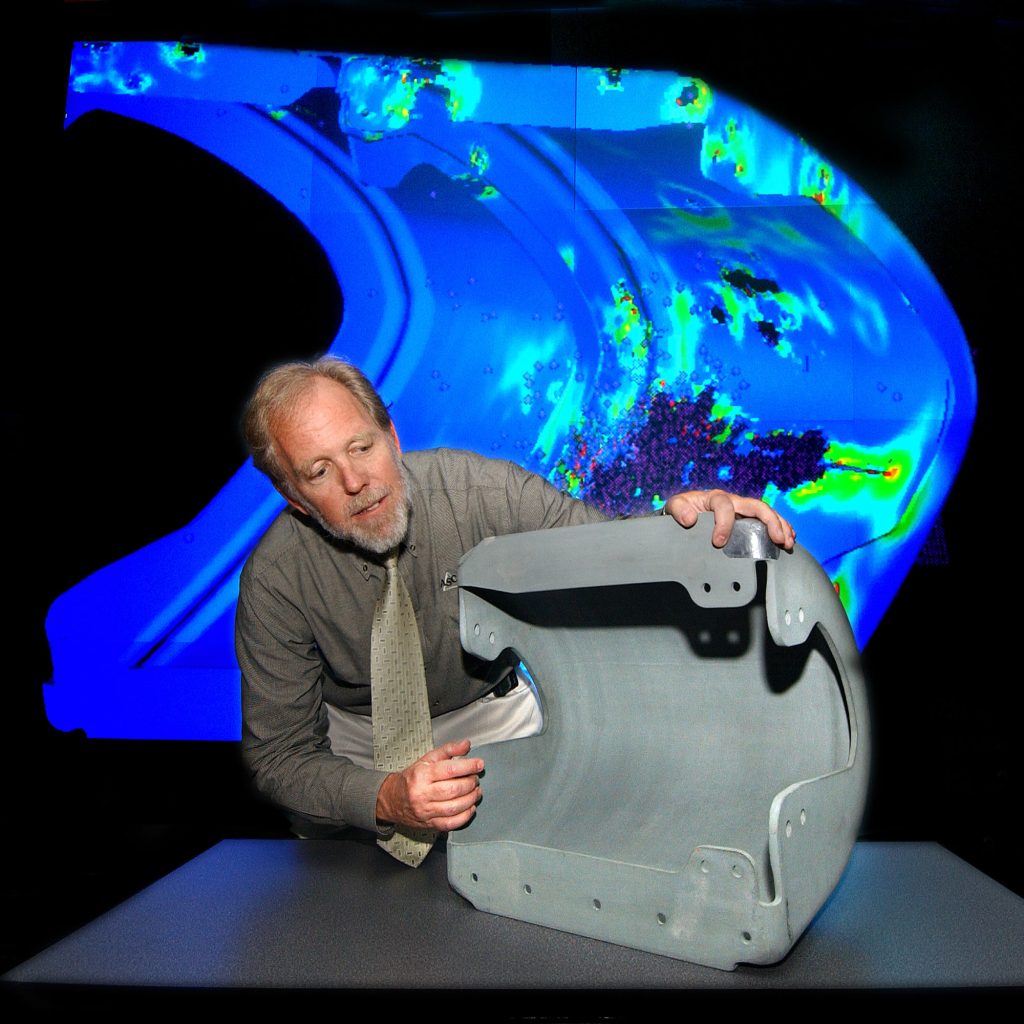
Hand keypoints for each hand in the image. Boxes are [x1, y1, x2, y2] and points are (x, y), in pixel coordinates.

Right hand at [375, 739, 483, 831]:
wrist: (392, 799)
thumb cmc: (412, 777)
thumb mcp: (427, 759)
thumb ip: (448, 750)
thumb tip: (467, 745)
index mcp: (422, 774)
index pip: (450, 769)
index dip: (469, 766)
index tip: (479, 764)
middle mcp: (423, 793)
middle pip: (454, 789)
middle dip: (471, 783)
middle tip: (475, 779)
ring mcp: (426, 811)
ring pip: (454, 807)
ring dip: (471, 799)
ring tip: (476, 791)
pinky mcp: (429, 824)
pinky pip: (451, 824)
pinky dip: (465, 816)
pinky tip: (470, 807)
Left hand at [663, 489, 795, 549]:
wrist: (686, 512)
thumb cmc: (683, 509)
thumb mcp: (675, 505)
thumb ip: (679, 509)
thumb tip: (690, 519)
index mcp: (715, 498)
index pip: (725, 506)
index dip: (723, 524)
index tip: (718, 542)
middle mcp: (733, 501)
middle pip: (756, 506)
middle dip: (770, 521)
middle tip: (778, 539)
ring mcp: (743, 510)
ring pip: (766, 513)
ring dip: (781, 526)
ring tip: (788, 542)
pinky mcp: (748, 519)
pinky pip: (768, 521)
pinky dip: (781, 528)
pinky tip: (789, 539)